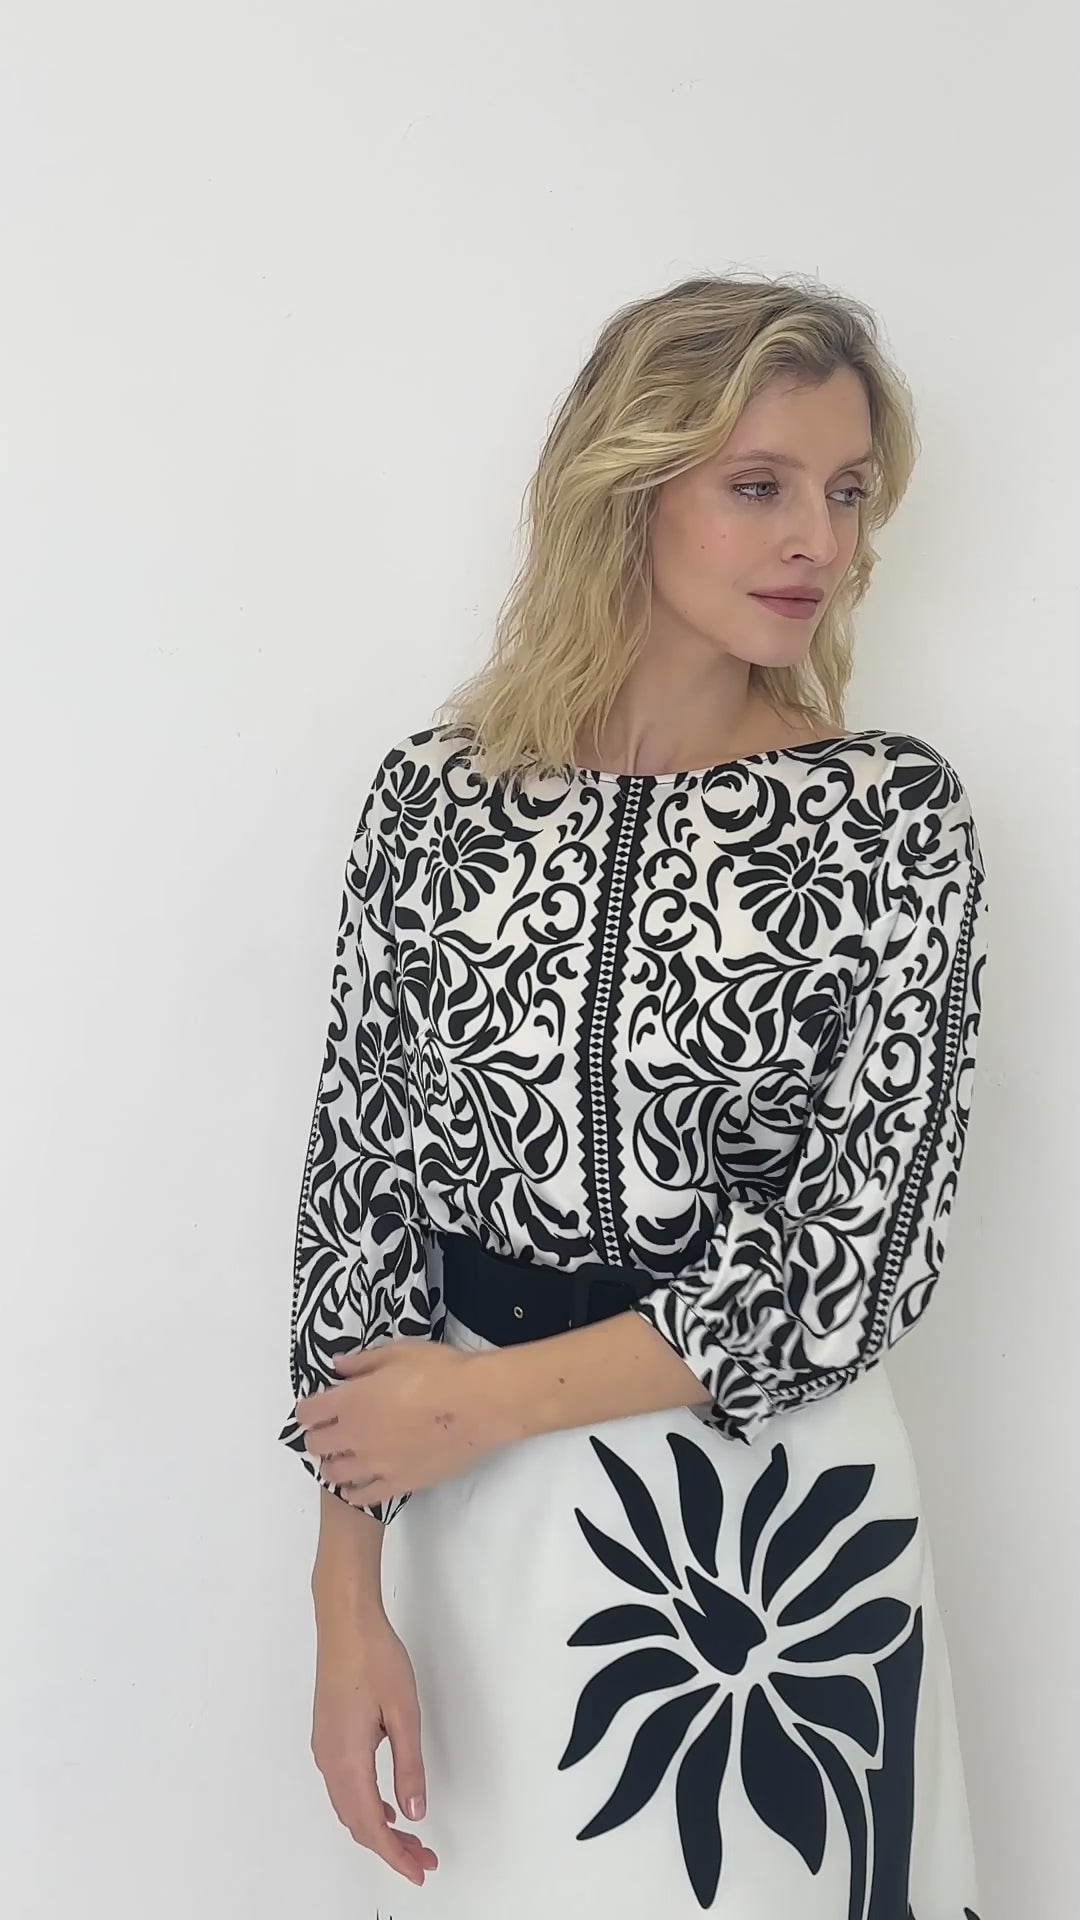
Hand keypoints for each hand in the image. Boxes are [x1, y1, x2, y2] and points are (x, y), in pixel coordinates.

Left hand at [295, 1340, 510, 1504]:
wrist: (478, 1405)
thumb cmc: (440, 1370)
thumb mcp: (399, 1352)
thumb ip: (362, 1362)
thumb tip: (337, 1366)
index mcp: (350, 1400)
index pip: (307, 1412)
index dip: (309, 1409)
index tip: (319, 1406)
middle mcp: (354, 1436)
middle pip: (316, 1445)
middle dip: (320, 1436)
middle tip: (335, 1428)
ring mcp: (374, 1465)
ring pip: (333, 1474)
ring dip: (335, 1464)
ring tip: (349, 1455)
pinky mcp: (397, 1484)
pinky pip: (362, 1497)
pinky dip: (355, 1490)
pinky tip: (362, 1481)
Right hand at [312, 1607, 437, 1887]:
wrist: (345, 1621)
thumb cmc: (375, 1658)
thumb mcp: (404, 1713)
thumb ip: (409, 1767)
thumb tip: (414, 1812)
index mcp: (347, 1759)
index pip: (371, 1825)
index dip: (395, 1855)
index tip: (419, 1871)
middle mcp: (329, 1760)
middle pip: (357, 1822)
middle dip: (390, 1847)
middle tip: (423, 1860)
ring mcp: (323, 1748)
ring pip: (348, 1806)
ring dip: (377, 1827)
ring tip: (410, 1838)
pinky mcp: (326, 1735)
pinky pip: (343, 1787)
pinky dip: (365, 1805)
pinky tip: (386, 1804)